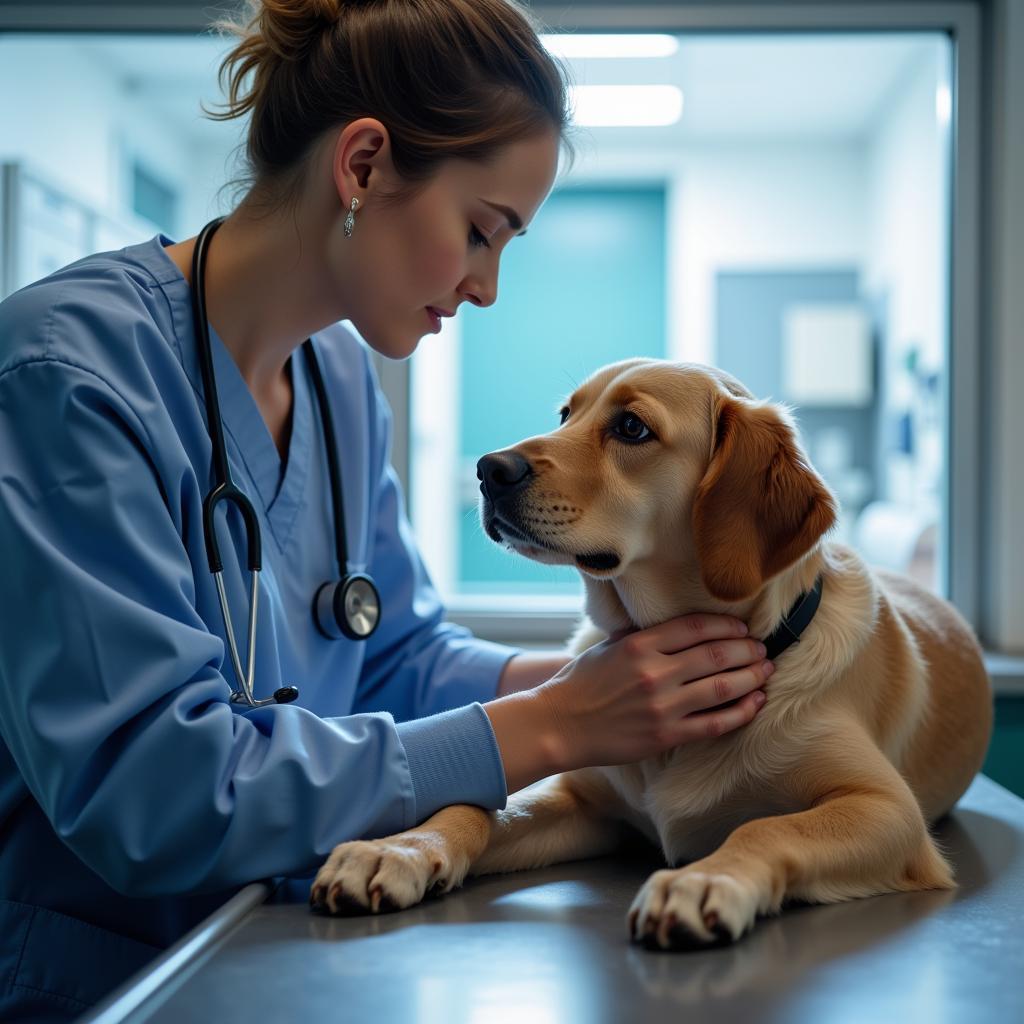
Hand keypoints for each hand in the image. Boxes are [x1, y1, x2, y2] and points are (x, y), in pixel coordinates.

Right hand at [536, 614, 772, 770]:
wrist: (558, 725)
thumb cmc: (581, 683)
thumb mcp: (608, 646)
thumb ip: (643, 635)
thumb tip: (678, 627)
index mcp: (640, 644)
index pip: (696, 626)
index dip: (727, 626)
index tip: (742, 629)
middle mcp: (654, 672)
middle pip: (716, 654)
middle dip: (747, 650)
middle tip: (762, 649)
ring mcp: (662, 706)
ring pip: (722, 687)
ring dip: (751, 677)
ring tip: (765, 670)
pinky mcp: (665, 735)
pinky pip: (714, 723)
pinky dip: (741, 711)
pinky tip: (755, 703)